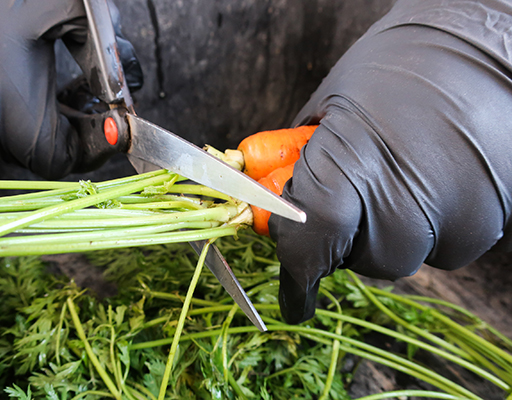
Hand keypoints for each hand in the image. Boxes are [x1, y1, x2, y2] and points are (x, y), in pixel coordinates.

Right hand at [0, 0, 141, 178]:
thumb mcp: (66, 10)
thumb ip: (103, 50)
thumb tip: (124, 79)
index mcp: (13, 111)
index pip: (64, 161)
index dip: (95, 145)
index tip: (113, 121)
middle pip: (44, 151)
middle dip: (79, 128)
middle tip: (96, 99)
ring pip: (21, 136)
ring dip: (52, 116)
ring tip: (70, 83)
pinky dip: (25, 106)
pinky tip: (34, 72)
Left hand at [269, 0, 511, 323]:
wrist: (484, 47)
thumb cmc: (399, 64)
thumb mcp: (328, 105)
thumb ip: (297, 163)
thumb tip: (270, 204)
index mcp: (355, 160)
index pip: (313, 242)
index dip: (298, 269)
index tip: (294, 291)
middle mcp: (407, 197)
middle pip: (360, 260)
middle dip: (343, 241)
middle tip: (348, 204)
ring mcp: (455, 213)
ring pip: (402, 256)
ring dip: (387, 234)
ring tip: (396, 182)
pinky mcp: (488, 220)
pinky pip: (442, 247)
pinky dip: (428, 228)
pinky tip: (431, 186)